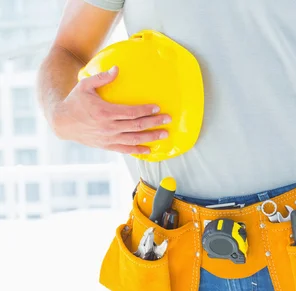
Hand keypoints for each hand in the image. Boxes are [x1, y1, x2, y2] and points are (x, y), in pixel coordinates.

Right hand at [51, 66, 170, 154]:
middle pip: (137, 126)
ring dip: (151, 137)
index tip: (157, 107)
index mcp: (105, 112)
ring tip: (164, 135)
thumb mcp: (85, 85)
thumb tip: (117, 69)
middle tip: (168, 119)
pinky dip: (138, 150)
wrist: (62, 122)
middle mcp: (108, 127)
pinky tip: (149, 150)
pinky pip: (125, 149)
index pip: (131, 112)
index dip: (145, 110)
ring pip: (134, 139)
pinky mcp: (106, 146)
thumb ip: (102, 77)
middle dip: (154, 123)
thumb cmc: (75, 102)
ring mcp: (108, 138)